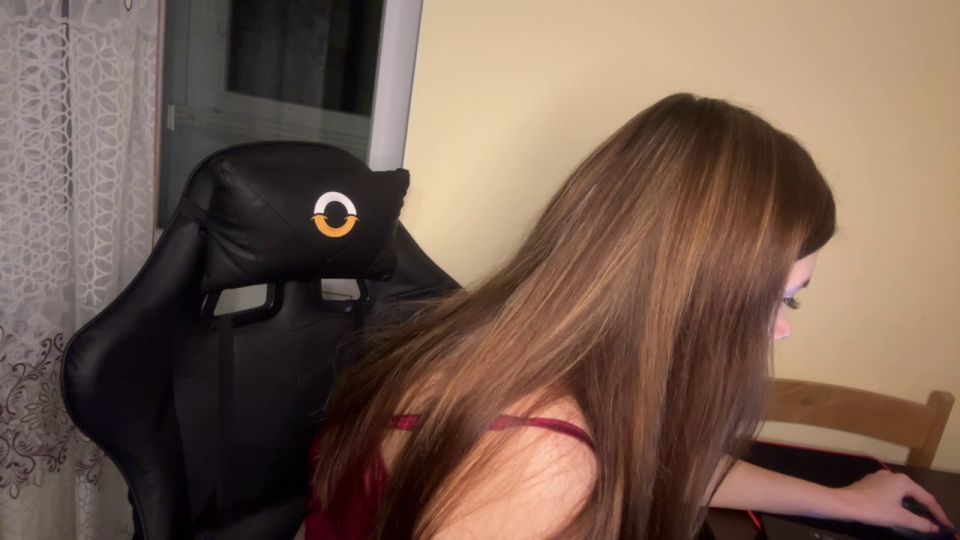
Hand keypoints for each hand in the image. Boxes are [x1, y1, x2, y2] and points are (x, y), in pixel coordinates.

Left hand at [834, 470, 954, 532]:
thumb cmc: (873, 509)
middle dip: (924, 506)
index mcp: (903, 481)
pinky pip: (888, 492)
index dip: (938, 513)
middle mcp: (892, 476)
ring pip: (900, 492)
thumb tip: (934, 527)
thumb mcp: (899, 518)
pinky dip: (896, 501)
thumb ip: (920, 523)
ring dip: (910, 504)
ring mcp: (879, 477)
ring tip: (918, 515)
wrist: (843, 503)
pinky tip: (895, 509)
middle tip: (934, 520)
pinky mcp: (869, 483)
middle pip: (914, 493)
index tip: (945, 524)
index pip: (927, 498)